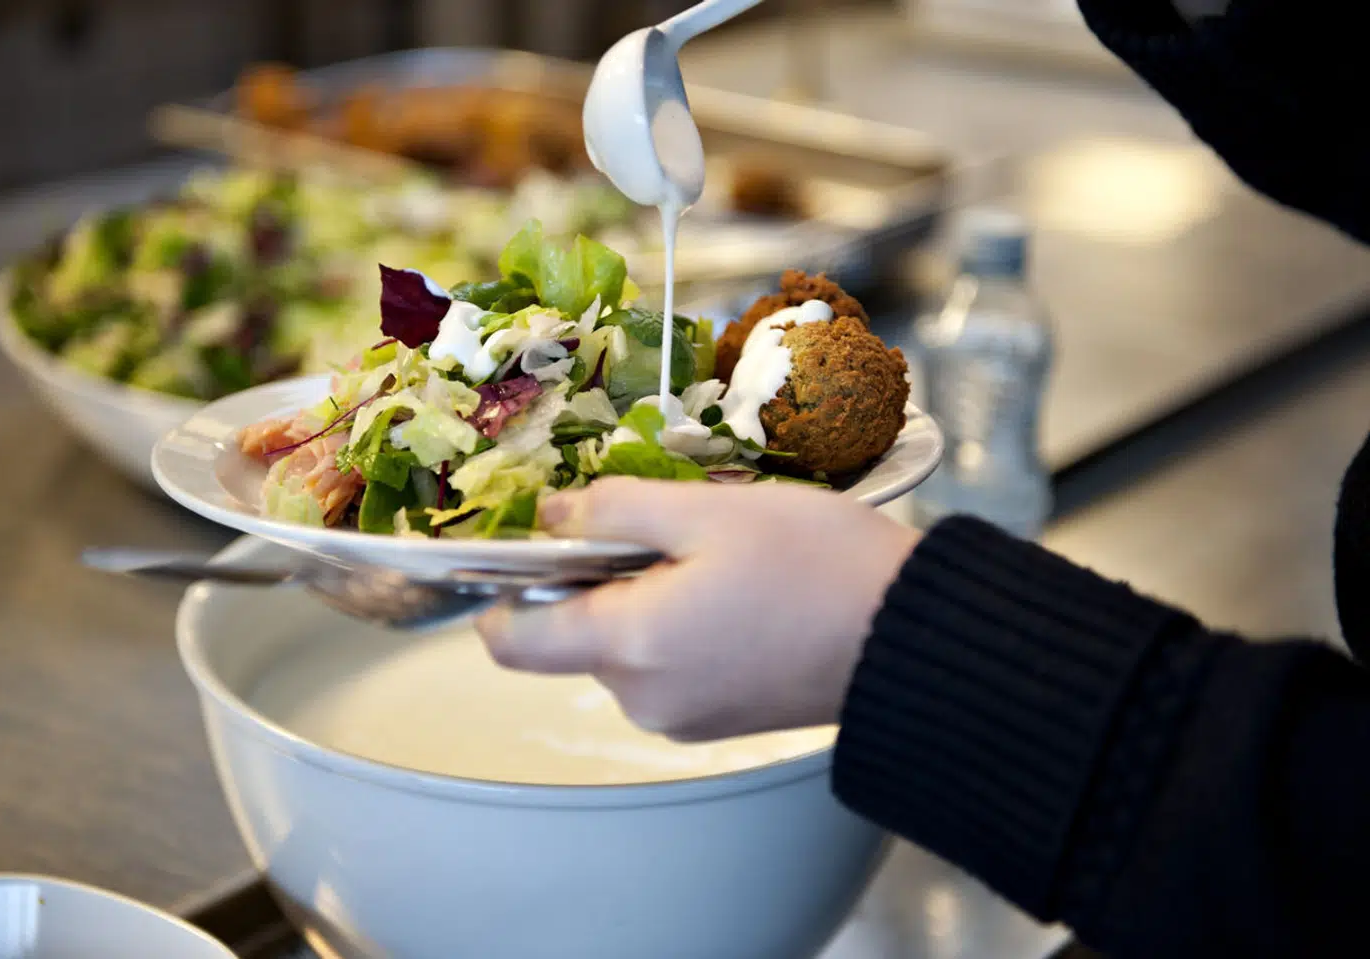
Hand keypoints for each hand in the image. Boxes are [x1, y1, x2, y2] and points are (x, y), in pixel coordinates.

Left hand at [474, 478, 920, 741]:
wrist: (915, 639)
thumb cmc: (819, 565)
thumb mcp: (711, 510)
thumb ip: (614, 509)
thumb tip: (551, 515)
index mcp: (631, 646)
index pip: (511, 642)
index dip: (502, 594)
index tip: (533, 550)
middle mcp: (645, 698)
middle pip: (576, 636)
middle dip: (603, 578)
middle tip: (673, 529)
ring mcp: (683, 717)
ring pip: (626, 647)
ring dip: (649, 598)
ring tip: (720, 558)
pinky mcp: (719, 720)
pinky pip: (669, 667)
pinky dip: (681, 627)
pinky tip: (739, 592)